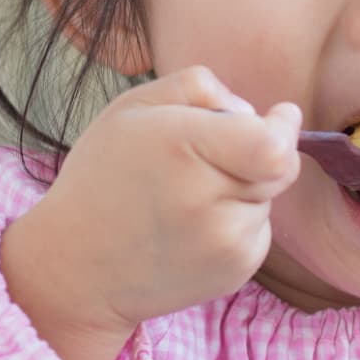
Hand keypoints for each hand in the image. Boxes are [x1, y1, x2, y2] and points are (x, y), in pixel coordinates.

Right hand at [2, 66, 299, 359]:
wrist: (75, 268)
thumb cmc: (105, 176)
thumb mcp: (132, 108)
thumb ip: (199, 86)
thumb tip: (258, 112)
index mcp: (181, 147)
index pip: (272, 145)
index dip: (284, 128)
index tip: (282, 116)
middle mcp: (206, 198)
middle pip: (279, 167)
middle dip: (260, 155)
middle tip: (211, 160)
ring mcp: (223, 241)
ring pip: (267, 198)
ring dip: (244, 192)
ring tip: (186, 201)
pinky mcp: (234, 272)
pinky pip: (258, 232)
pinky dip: (237, 224)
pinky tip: (192, 230)